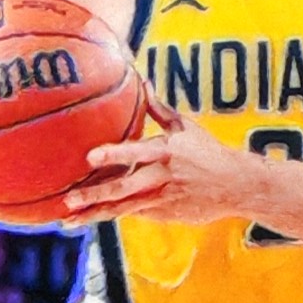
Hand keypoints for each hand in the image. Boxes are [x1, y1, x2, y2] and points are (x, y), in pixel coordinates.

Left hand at [56, 113, 263, 230]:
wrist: (235, 185)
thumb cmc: (208, 151)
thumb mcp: (185, 127)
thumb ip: (158, 109)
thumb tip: (142, 81)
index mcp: (164, 152)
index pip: (135, 153)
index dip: (113, 155)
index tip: (89, 157)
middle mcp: (159, 177)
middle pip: (122, 188)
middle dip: (94, 195)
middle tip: (68, 199)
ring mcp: (160, 199)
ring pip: (121, 209)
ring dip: (94, 213)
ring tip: (67, 220)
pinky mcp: (163, 214)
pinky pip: (134, 214)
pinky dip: (112, 215)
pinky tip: (89, 218)